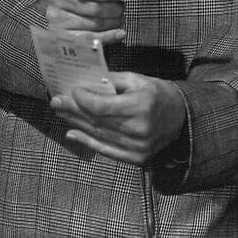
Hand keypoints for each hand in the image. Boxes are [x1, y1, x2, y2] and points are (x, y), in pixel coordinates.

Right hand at [46, 0, 125, 45]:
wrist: (65, 18)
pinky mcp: (62, 37)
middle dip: (114, 9)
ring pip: (95, 24)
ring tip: (118, 19)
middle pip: (94, 8)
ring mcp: (58, 19)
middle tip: (120, 9)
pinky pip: (90, 38)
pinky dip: (108, 36)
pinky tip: (118, 33)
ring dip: (113, 22)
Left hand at [50, 72, 186, 164]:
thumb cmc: (160, 94)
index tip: (72, 91)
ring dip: (76, 123)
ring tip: (61, 113)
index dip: (83, 99)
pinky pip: (105, 149)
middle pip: (96, 120)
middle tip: (55, 101)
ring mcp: (137, 147)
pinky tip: (72, 133)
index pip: (101, 106)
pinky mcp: (135, 158)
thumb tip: (89, 81)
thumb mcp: (140, 80)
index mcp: (141, 106)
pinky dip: (86, 141)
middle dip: (73, 110)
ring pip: (97, 134)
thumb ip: (114, 80)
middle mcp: (138, 129)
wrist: (182, 119)